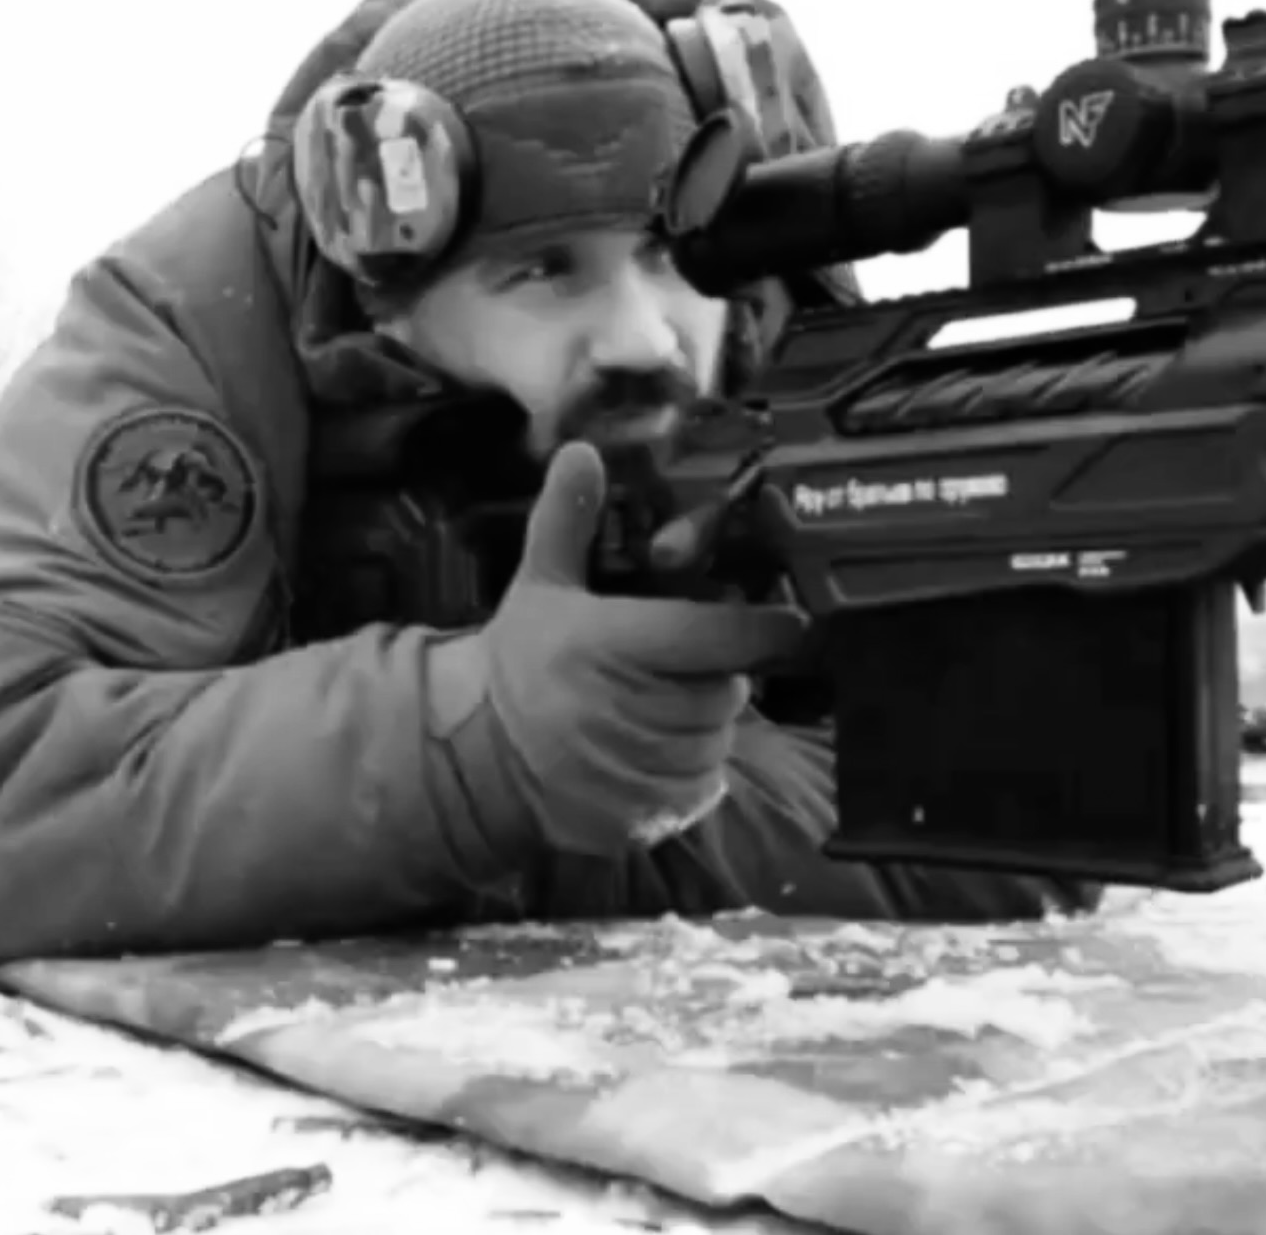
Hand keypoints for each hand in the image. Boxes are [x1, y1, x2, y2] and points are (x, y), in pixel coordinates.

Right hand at [468, 442, 807, 852]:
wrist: (479, 759)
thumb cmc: (522, 665)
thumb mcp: (540, 587)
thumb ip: (569, 521)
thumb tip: (581, 452)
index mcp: (618, 644)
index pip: (727, 634)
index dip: (766, 626)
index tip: (786, 621)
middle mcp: (639, 708)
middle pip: (729, 684)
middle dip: (716, 669)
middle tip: (677, 662)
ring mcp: (648, 767)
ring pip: (720, 732)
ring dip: (703, 717)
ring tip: (654, 705)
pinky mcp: (653, 812)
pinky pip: (705, 780)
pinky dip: (689, 763)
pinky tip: (648, 747)